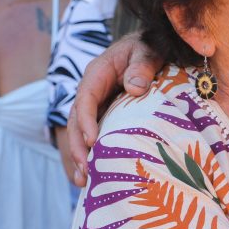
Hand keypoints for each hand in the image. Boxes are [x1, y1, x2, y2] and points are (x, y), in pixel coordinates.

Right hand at [68, 32, 163, 184]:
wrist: (152, 48)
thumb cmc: (150, 47)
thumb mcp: (148, 50)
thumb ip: (143, 65)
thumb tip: (135, 88)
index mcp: (98, 73)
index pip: (86, 98)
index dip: (85, 120)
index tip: (93, 141)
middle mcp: (92, 91)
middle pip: (76, 120)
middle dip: (78, 146)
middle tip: (86, 170)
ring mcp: (97, 105)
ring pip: (80, 132)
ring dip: (80, 156)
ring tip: (84, 181)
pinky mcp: (104, 116)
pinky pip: (93, 136)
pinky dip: (90, 156)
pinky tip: (92, 179)